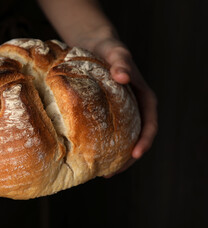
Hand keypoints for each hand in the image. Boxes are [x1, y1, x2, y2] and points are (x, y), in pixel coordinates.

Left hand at [78, 35, 157, 175]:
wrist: (94, 45)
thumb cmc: (108, 48)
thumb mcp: (116, 52)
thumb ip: (121, 63)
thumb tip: (122, 77)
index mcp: (144, 99)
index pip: (150, 124)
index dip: (144, 142)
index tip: (134, 155)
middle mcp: (134, 108)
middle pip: (136, 138)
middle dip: (127, 159)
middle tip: (111, 173)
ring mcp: (120, 112)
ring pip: (121, 139)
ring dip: (114, 156)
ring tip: (100, 171)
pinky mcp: (106, 112)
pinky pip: (106, 132)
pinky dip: (101, 144)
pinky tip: (87, 153)